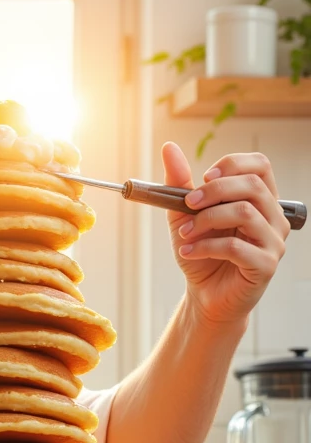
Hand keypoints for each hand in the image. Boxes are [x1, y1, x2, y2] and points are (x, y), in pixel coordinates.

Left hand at [162, 141, 288, 324]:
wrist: (205, 295)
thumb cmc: (201, 253)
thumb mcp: (184, 215)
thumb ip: (179, 183)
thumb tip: (169, 148)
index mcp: (260, 200)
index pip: (260, 166)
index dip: (232, 165)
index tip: (202, 179)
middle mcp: (273, 218)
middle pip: (252, 186)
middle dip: (214, 191)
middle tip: (188, 205)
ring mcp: (273, 242)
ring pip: (245, 213)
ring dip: (206, 220)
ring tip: (184, 234)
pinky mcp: (265, 265)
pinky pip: (236, 247)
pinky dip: (205, 246)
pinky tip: (188, 251)